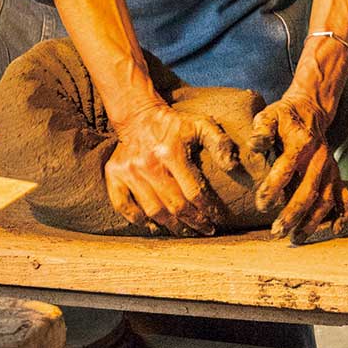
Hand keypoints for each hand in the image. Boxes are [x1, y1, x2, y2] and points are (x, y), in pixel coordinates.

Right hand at [105, 102, 240, 236]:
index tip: (218, 219)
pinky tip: (153, 226)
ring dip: (171, 226)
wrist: (138, 115)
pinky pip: (124, 206)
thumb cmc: (175, 125)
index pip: (194, 192)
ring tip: (186, 231)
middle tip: (206, 230)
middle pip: (174, 205)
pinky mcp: (114, 175)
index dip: (208, 209)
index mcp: (171, 152)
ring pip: (153, 211)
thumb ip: (220, 142)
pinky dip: (138, 220)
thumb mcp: (201, 124)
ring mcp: (129, 171)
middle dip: (193, 222)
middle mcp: (148, 164)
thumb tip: (233, 166)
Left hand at [253, 91, 347, 243]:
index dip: (273, 187)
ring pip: (325, 199)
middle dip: (292, 214)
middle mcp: (319, 158)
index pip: (286, 168)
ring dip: (313, 221)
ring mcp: (330, 169)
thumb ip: (262, 130)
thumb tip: (254, 144)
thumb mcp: (269, 115)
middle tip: (277, 232)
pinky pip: (344, 197)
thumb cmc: (284, 117)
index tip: (261, 205)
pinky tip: (335, 230)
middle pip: (308, 191)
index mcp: (301, 142)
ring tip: (296, 238)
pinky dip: (342, 214)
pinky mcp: (336, 176)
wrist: (310, 110)